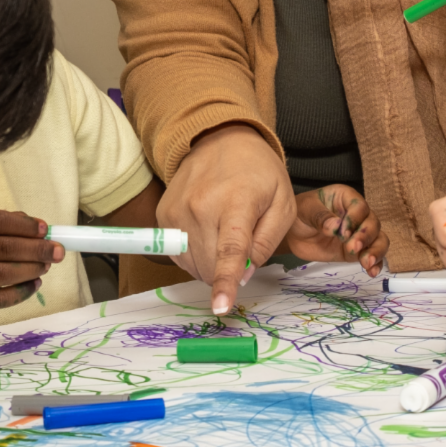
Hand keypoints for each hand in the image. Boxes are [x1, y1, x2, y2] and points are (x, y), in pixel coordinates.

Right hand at [0, 209, 60, 314]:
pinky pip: (0, 298)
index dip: (26, 225)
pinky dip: (22, 292)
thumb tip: (38, 225)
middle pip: (5, 248)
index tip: (46, 230)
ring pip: (5, 274)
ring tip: (47, 265)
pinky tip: (35, 284)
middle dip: (38, 249)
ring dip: (33, 269)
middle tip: (58, 251)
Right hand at [157, 123, 296, 314]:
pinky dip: (196, 253)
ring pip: (192, 265)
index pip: (229, 250)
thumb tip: (244, 276)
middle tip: (243, 243)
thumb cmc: (258, 172)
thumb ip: (267, 242)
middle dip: (228, 271)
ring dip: (211, 263)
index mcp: (236, 202)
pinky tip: (208, 231)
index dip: (226, 282)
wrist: (221, 139)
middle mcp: (201, 206)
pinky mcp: (163, 215)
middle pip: (209, 266)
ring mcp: (177, 211)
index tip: (221, 308)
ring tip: (224, 232)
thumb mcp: (282, 202)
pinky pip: (179, 254)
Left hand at [286, 185, 388, 275]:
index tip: (343, 233)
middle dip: (366, 237)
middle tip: (352, 248)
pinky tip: (372, 272)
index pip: (360, 207)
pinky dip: (375, 264)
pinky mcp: (356, 251)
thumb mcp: (306, 210)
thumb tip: (335, 226)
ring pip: (378, 239)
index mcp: (346, 198)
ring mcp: (359, 233)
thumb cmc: (300, 214)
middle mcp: (357, 214)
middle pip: (373, 223)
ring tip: (367, 263)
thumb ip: (320, 217)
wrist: (293, 234)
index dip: (355, 220)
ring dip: (376, 251)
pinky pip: (372, 255)